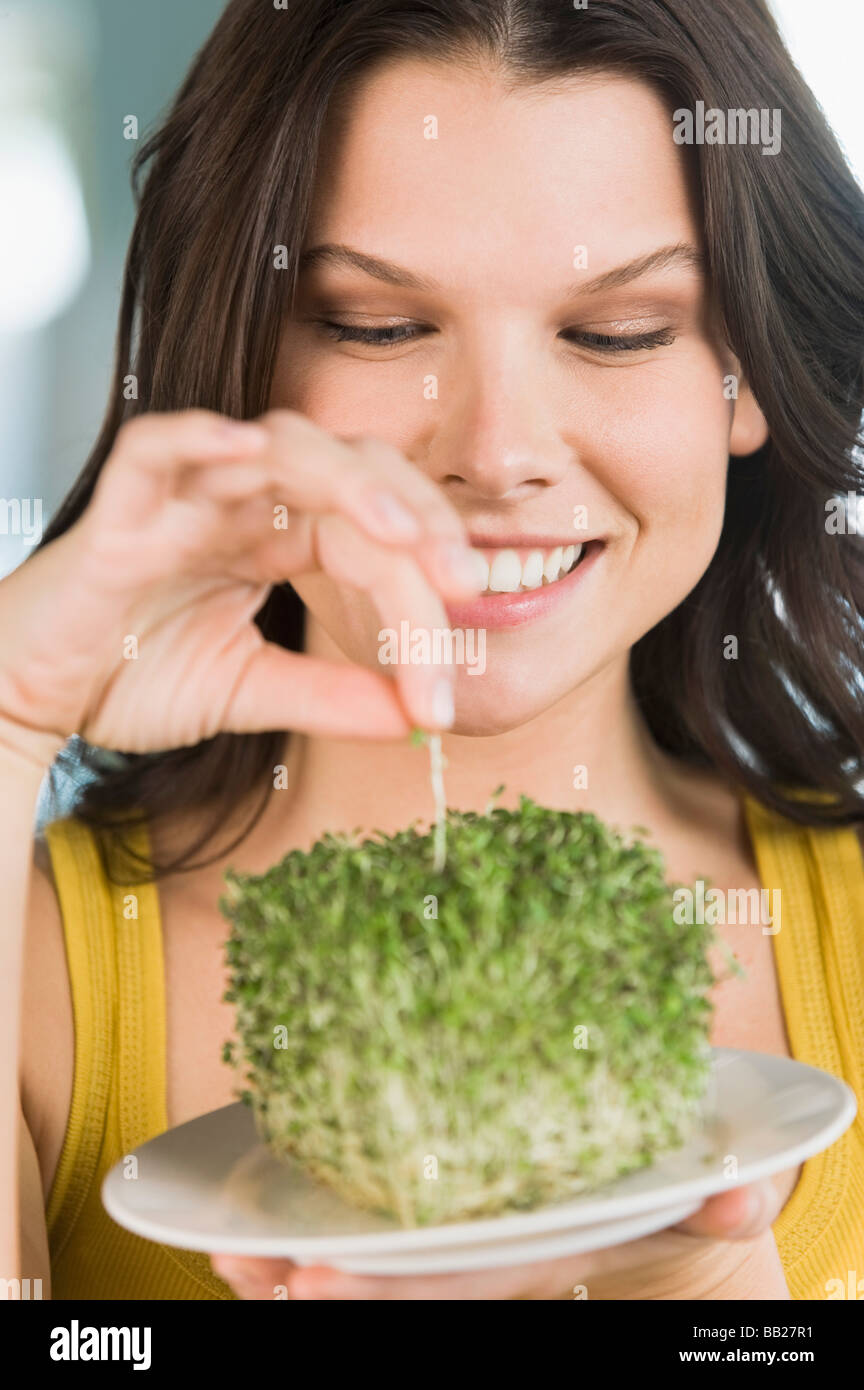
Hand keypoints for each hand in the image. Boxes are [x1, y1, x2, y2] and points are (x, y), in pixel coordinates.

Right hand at [0, 409, 479, 767]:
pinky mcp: (120, 510)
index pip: (373, 540)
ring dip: (346, 480)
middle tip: (464, 582)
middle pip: (352, 476)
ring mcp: (183, 497)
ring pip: (278, 446)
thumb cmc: (128, 675)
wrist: (30, 697)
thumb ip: (329, 695)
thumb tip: (417, 718)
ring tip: (397, 530)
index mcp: (277, 538)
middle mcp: (242, 504)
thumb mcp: (249, 692)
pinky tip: (249, 451)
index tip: (448, 686)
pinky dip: (200, 437)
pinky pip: (159, 447)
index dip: (422, 597)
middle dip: (417, 520)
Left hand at [210, 1177, 790, 1299]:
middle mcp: (480, 1257)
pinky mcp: (432, 1216)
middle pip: (388, 1289)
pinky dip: (303, 1233)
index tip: (310, 1278)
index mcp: (530, 1251)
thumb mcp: (696, 1191)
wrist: (640, 1206)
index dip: (383, 1288)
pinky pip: (359, 1236)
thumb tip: (736, 1196)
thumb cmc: (658, 1191)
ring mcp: (452, 1244)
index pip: (450, 1282)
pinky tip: (248, 1223)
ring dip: (285, 1268)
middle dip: (312, 1289)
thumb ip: (718, 1197)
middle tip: (244, 1269)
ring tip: (222, 1250)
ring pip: (361, 1270)